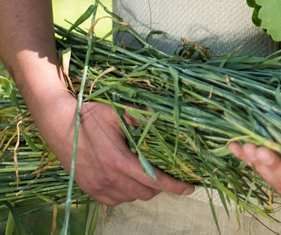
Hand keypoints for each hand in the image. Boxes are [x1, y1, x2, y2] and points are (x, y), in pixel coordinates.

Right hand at [36, 90, 194, 206]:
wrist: (58, 124)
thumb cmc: (89, 116)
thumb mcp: (118, 112)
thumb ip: (142, 118)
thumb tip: (164, 117)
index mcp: (120, 162)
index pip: (154, 181)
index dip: (174, 186)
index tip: (189, 187)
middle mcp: (110, 179)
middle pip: (145, 193)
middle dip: (160, 186)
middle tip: (167, 173)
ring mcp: (98, 186)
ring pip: (130, 198)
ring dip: (143, 190)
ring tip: (148, 174)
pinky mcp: (89, 188)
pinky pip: (113, 201)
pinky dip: (126, 194)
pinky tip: (128, 180)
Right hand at [229, 142, 280, 208]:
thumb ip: (272, 149)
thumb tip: (253, 133)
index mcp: (277, 178)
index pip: (258, 166)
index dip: (246, 157)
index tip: (236, 145)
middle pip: (271, 173)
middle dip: (261, 160)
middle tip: (253, 147)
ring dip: (278, 166)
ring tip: (268, 154)